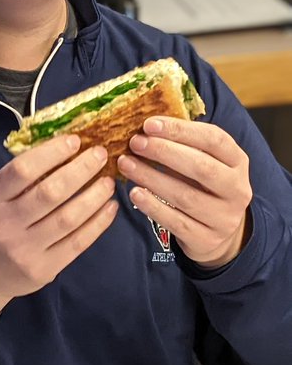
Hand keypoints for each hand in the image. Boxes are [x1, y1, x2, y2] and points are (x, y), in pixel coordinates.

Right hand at [0, 135, 117, 315]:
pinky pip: (77, 243)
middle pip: (50, 193)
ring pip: (68, 218)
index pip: (22, 170)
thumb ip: (23, 177)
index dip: (51, 153)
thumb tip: (66, 149)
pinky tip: (109, 208)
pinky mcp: (44, 268)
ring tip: (108, 182)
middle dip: (80, 170)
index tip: (74, 141)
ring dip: (94, 197)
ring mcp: (26, 249)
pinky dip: (98, 223)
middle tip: (100, 155)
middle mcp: (8, 223)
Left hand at [117, 116, 252, 268]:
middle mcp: (237, 189)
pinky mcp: (207, 240)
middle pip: (201, 167)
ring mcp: (224, 217)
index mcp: (238, 162)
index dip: (181, 130)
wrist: (221, 235)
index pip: (214, 139)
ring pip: (185, 196)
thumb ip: (184, 145)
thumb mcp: (206, 163)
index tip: (149, 124)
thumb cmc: (205, 187)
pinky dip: (153, 206)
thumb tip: (146, 126)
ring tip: (126, 164)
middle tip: (135, 143)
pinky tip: (135, 192)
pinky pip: (177, 222)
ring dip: (152, 178)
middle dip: (164, 152)